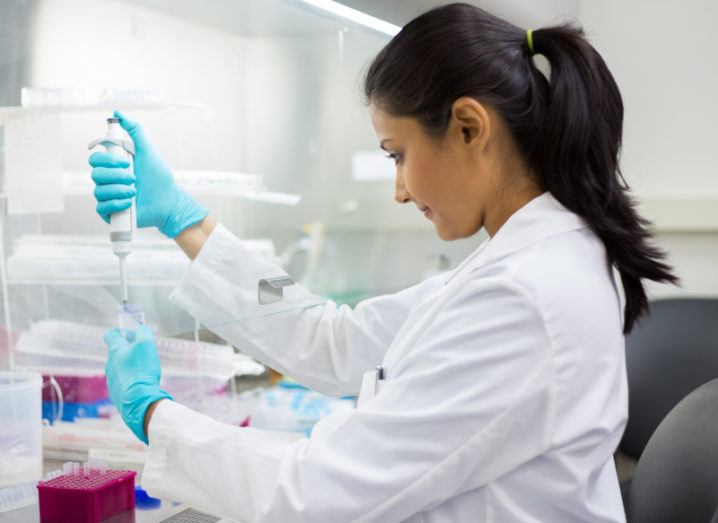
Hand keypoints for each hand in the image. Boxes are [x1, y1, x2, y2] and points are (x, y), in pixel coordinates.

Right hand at [89, 110, 207, 237]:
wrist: (169, 202)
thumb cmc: (158, 177)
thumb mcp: (148, 150)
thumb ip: (135, 131)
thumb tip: (119, 113)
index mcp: (113, 165)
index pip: (95, 158)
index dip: (108, 160)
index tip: (127, 161)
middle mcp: (107, 180)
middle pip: (95, 173)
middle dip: (116, 175)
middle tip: (134, 177)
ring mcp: (108, 196)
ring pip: (99, 190)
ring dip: (120, 189)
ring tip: (135, 191)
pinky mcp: (110, 212)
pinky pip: (102, 207)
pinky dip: (117, 203)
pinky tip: (130, 203)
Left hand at [104, 324, 172, 443]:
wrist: (138, 399)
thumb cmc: (142, 369)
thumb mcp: (147, 344)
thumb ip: (143, 332)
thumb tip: (141, 328)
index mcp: (115, 350)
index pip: (110, 335)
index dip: (119, 331)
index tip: (129, 332)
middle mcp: (109, 363)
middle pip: (117, 352)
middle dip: (129, 350)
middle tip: (144, 353)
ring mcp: (111, 379)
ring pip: (120, 368)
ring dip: (130, 366)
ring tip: (145, 370)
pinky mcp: (115, 392)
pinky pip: (122, 382)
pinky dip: (131, 381)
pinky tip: (141, 384)